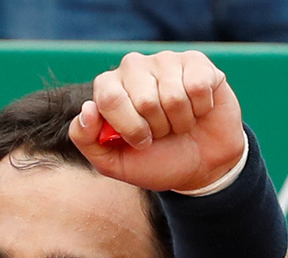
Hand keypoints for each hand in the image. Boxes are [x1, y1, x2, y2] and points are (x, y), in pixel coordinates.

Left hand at [69, 50, 245, 192]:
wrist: (199, 167)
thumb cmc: (153, 161)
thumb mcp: (112, 162)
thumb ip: (86, 139)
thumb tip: (88, 108)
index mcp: (108, 87)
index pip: (109, 99)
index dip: (129, 128)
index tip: (140, 142)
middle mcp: (133, 67)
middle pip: (144, 100)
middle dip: (157, 129)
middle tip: (161, 132)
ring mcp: (165, 60)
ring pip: (173, 96)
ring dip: (180, 122)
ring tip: (179, 123)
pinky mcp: (197, 62)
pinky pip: (198, 86)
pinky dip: (201, 109)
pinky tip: (198, 110)